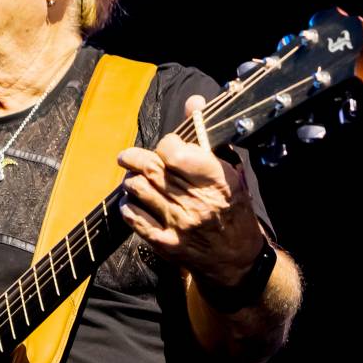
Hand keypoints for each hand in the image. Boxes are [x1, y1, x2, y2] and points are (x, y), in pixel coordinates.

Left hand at [117, 94, 266, 286]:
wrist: (236, 260)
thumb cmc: (232, 210)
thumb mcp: (231, 172)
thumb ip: (208, 137)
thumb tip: (193, 102)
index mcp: (217, 181)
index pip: (175, 152)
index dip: (165, 144)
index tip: (166, 146)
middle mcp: (197, 202)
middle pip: (151, 169)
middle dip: (133, 158)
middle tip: (126, 157)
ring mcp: (179, 224)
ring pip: (138, 189)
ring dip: (130, 180)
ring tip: (132, 178)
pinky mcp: (165, 243)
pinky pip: (134, 217)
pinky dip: (128, 205)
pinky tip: (132, 201)